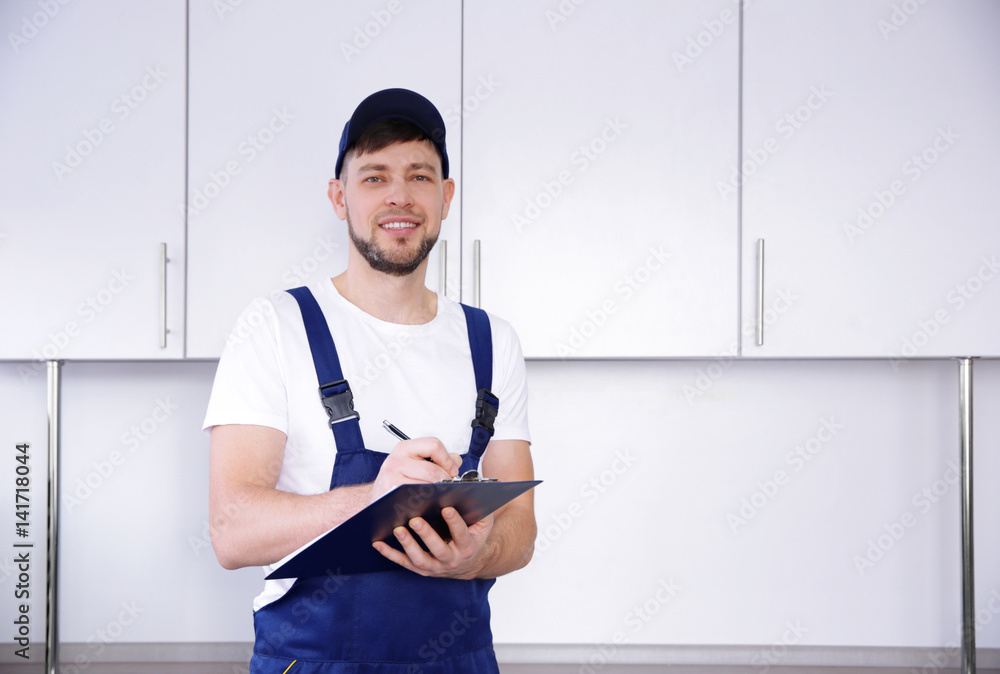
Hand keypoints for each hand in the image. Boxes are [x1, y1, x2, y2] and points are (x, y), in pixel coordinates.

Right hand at [369, 437, 460, 501]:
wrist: (378, 497)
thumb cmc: (398, 480)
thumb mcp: (414, 463)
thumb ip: (437, 459)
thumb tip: (456, 461)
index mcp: (405, 448)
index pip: (434, 445)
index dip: (447, 459)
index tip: (452, 470)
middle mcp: (396, 460)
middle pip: (433, 470)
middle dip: (445, 480)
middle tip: (447, 486)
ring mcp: (392, 476)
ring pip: (427, 485)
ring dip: (437, 492)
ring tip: (436, 494)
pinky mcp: (392, 493)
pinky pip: (418, 497)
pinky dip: (427, 501)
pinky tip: (426, 501)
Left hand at [373, 507, 493, 578]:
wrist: (468, 563)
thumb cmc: (473, 535)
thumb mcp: (483, 523)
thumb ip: (481, 508)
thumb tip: (472, 489)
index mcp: (468, 546)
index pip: (461, 534)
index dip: (455, 522)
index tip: (447, 508)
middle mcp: (451, 559)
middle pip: (439, 549)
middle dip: (427, 534)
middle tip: (415, 520)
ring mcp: (435, 566)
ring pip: (420, 558)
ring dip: (408, 544)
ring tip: (398, 529)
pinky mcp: (421, 569)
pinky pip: (404, 563)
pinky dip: (390, 554)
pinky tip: (379, 544)